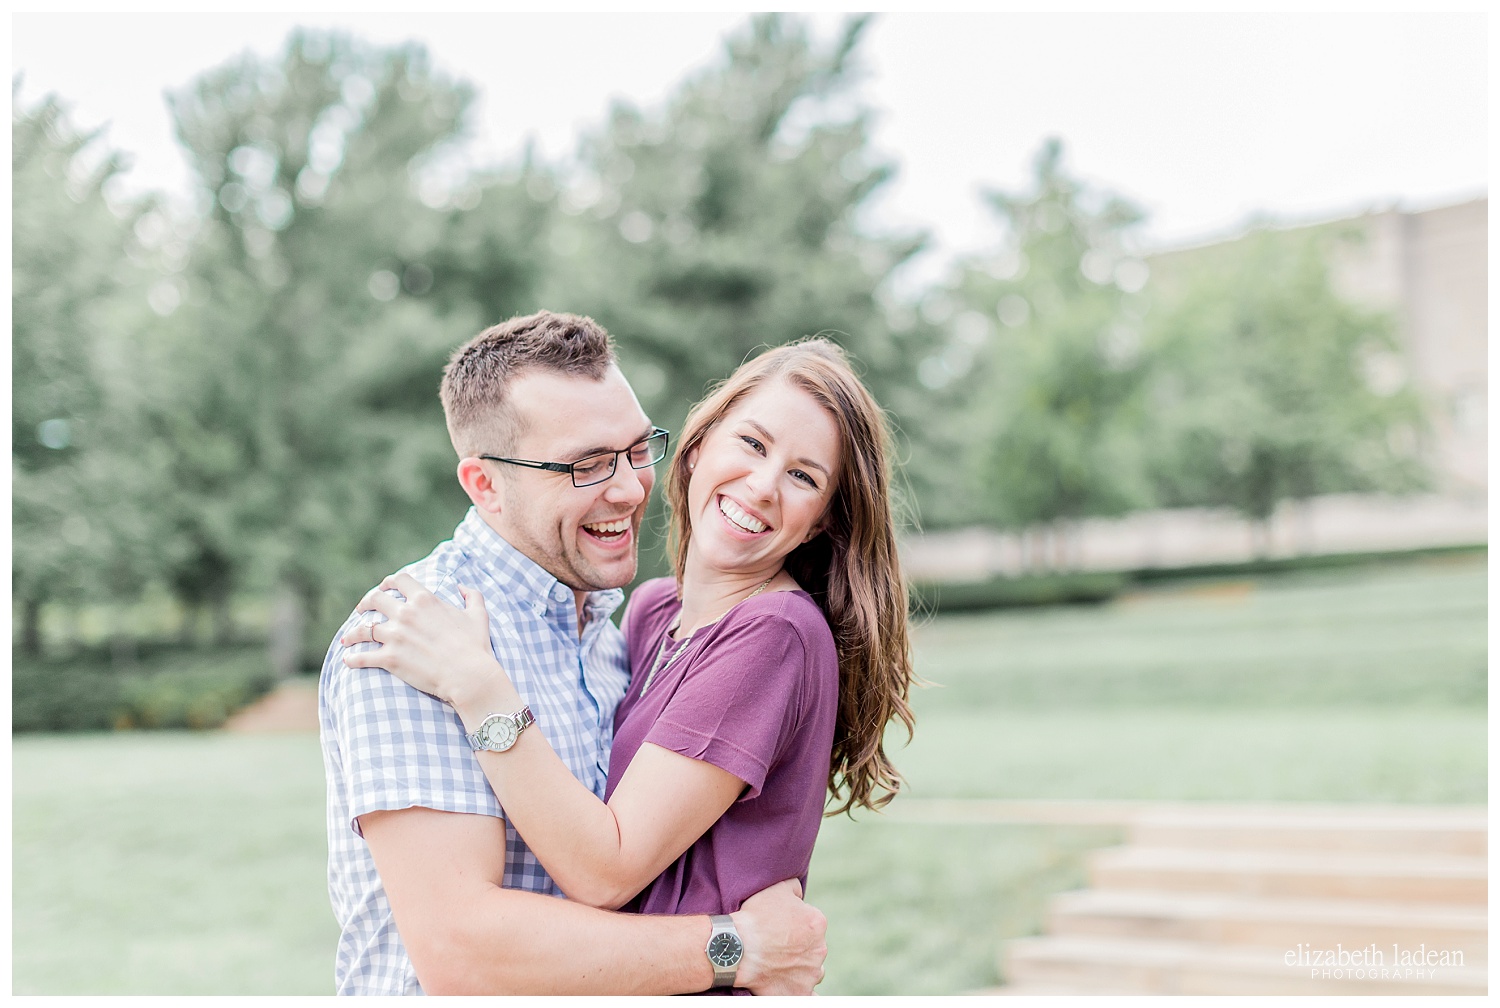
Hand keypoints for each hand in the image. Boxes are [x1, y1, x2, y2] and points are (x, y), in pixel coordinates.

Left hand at [341, 571, 505, 709]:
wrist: (469, 675)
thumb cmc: (475, 646)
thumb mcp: (478, 615)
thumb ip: (472, 596)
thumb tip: (463, 588)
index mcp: (425, 600)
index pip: (399, 580)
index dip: (389, 582)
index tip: (384, 587)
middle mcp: (406, 614)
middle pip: (375, 600)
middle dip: (366, 603)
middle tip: (362, 609)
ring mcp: (395, 636)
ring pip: (363, 629)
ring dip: (354, 633)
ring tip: (349, 638)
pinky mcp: (390, 659)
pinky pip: (363, 657)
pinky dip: (353, 659)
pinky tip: (348, 660)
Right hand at [731, 879, 826, 995]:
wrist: (737, 946)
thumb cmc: (755, 916)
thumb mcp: (776, 887)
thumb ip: (795, 888)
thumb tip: (800, 897)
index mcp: (817, 923)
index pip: (811, 922)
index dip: (794, 923)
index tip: (779, 926)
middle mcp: (820, 948)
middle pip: (813, 947)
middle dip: (799, 946)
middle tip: (776, 945)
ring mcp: (811, 973)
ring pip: (812, 970)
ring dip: (802, 967)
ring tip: (780, 964)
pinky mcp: (800, 992)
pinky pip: (810, 997)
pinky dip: (805, 993)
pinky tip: (797, 988)